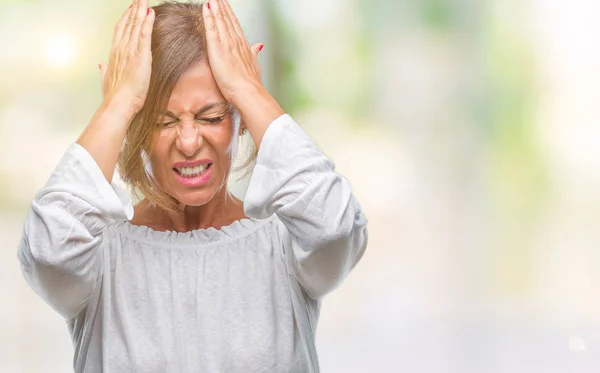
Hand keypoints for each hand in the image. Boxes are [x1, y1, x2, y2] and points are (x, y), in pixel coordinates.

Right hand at [99, 0, 154, 115]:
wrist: (118, 104)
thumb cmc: (114, 97)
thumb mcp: (107, 81)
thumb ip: (104, 71)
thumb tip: (101, 66)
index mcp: (114, 55)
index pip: (120, 31)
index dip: (125, 19)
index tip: (129, 9)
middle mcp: (121, 49)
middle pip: (128, 24)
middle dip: (134, 9)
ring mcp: (129, 51)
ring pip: (135, 26)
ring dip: (140, 10)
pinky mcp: (140, 56)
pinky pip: (144, 35)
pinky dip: (147, 23)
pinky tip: (150, 12)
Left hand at [202, 0, 262, 104]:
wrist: (248, 91)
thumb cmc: (251, 84)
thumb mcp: (255, 65)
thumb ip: (255, 53)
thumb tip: (259, 46)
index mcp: (243, 46)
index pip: (235, 25)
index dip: (230, 14)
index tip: (226, 4)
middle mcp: (236, 42)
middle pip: (227, 19)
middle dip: (222, 6)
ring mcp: (227, 44)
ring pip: (220, 20)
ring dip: (216, 7)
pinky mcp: (217, 49)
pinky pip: (212, 29)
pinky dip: (209, 17)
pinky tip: (206, 7)